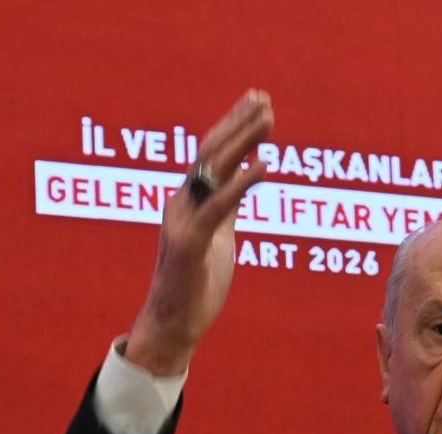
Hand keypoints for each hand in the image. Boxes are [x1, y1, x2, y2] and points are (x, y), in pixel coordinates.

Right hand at [125, 89, 273, 375]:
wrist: (173, 326)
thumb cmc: (196, 286)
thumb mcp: (219, 238)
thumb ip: (228, 207)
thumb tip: (246, 175)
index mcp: (189, 202)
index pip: (212, 154)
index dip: (234, 126)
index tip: (257, 103)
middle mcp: (182, 204)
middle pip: (211, 151)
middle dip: (238, 122)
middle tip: (264, 98)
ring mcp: (183, 221)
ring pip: (212, 170)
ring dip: (242, 140)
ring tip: (268, 119)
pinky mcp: (189, 244)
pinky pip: (218, 206)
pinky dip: (242, 183)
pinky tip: (265, 165)